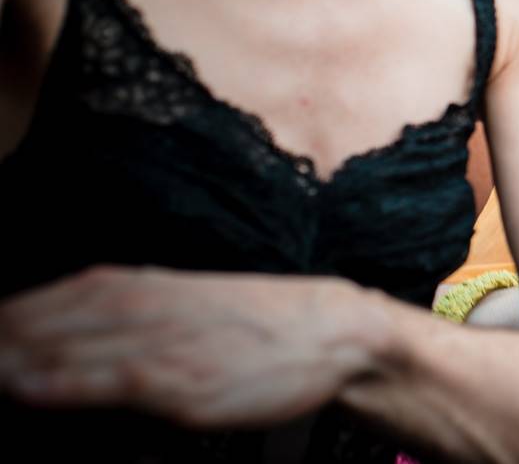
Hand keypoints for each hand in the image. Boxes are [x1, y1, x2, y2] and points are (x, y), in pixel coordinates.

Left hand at [0, 266, 374, 426]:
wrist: (332, 329)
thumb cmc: (256, 326)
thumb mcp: (180, 307)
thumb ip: (120, 320)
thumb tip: (52, 344)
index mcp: (132, 285)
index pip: (34, 303)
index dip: (1, 322)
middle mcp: (138, 306)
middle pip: (33, 325)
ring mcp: (159, 342)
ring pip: (59, 348)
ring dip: (9, 354)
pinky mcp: (182, 379)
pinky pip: (109, 378)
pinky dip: (61, 381)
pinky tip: (23, 386)